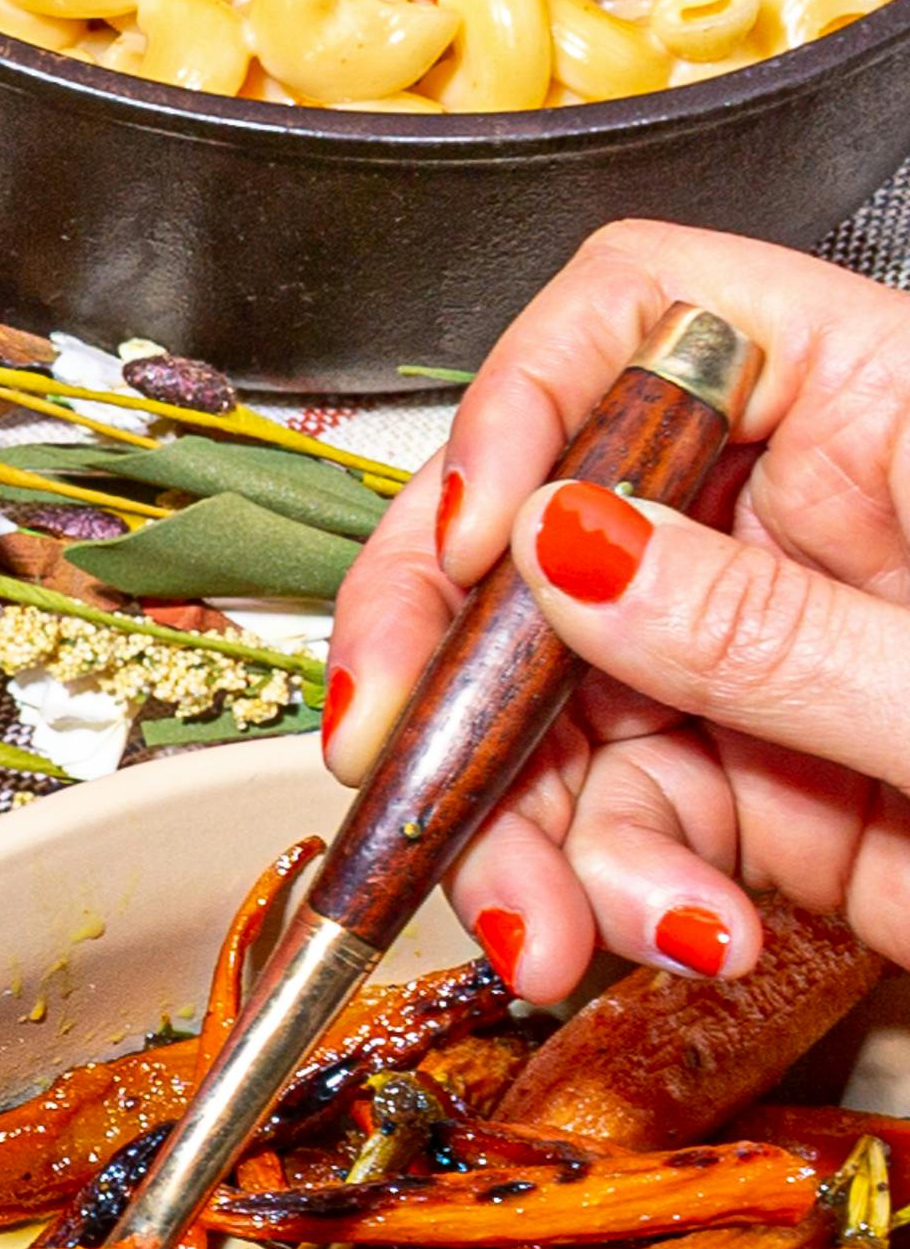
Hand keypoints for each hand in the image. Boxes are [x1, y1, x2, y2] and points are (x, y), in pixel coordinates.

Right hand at [319, 219, 909, 1000]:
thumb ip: (766, 628)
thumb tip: (562, 545)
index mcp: (882, 409)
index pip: (641, 314)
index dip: (524, 407)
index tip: (479, 540)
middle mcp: (807, 518)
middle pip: (538, 532)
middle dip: (451, 669)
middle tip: (388, 759)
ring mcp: (772, 662)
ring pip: (546, 708)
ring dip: (518, 831)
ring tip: (561, 927)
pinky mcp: (764, 797)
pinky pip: (611, 827)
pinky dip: (599, 895)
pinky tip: (658, 934)